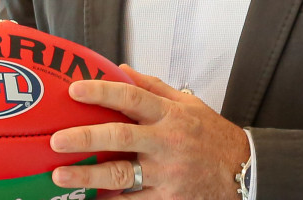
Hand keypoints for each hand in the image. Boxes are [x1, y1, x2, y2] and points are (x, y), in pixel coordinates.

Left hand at [49, 65, 250, 198]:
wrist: (244, 173)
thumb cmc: (212, 136)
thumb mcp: (189, 105)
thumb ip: (154, 88)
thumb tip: (121, 70)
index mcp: (170, 116)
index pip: (133, 97)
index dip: (103, 91)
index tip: (76, 90)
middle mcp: (166, 143)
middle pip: (121, 137)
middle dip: (86, 137)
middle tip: (58, 139)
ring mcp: (167, 173)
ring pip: (123, 175)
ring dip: (89, 177)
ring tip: (62, 175)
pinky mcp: (169, 199)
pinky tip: (92, 199)